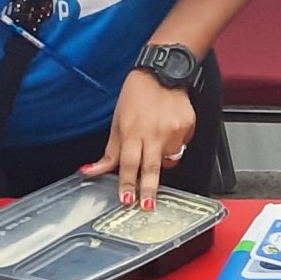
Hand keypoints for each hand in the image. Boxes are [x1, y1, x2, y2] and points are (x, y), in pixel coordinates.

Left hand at [84, 70, 196, 208]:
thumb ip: (110, 152)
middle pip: (151, 168)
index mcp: (132, 132)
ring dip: (162, 159)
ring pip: (169, 159)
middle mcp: (154, 133)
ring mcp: (173, 131)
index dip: (128, 184)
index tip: (127, 199)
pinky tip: (168, 130)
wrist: (163, 73)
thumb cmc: (137, 95)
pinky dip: (174, 144)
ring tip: (157, 141)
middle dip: (148, 190)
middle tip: (147, 206)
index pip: (129, 164)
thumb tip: (92, 171)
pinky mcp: (187, 127)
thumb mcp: (117, 122)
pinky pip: (181, 146)